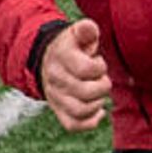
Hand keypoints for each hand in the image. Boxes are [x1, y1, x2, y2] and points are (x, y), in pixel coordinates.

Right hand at [40, 16, 113, 132]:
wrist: (49, 60)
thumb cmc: (72, 48)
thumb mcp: (77, 34)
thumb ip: (86, 30)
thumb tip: (89, 27)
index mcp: (61, 57)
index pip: (85, 69)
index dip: (99, 67)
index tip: (98, 63)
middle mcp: (55, 78)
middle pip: (85, 92)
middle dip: (102, 86)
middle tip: (101, 79)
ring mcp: (56, 96)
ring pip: (80, 110)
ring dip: (97, 103)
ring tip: (98, 94)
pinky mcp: (59, 110)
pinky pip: (73, 125)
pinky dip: (90, 121)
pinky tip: (99, 110)